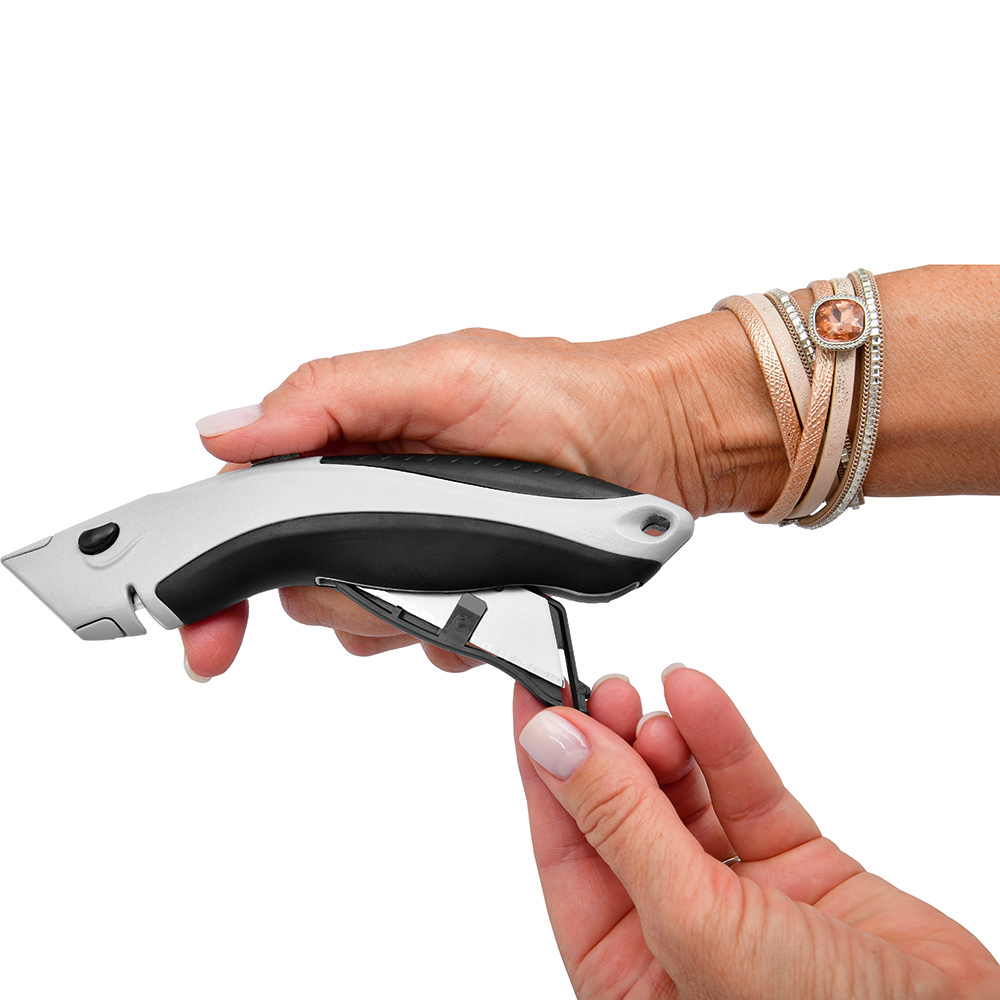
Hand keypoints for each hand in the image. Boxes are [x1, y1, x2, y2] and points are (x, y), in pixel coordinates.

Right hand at [179, 323, 779, 677]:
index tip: (207, 637)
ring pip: (363, 625)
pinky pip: (433, 645)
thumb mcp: (443, 374)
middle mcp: (370, 504)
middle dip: (345, 588)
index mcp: (346, 446)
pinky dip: (460, 632)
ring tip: (472, 564)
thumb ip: (331, 399)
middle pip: (302, 586)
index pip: (248, 515)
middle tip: (413, 551)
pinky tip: (499, 597)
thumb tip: (223, 433)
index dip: (215, 578)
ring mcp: (417, 555)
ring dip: (407, 611)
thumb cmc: (558, 393)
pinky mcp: (466, 596)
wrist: (652, 440)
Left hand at [514, 667, 999, 998]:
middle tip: (607, 692)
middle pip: (620, 814)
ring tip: (653, 701)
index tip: (534, 698)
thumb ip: (622, 827)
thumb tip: (552, 746)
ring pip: (681, 794)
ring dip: (664, 741)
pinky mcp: (796, 866)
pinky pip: (745, 789)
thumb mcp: (696, 925)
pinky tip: (697, 696)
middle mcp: (675, 930)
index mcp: (626, 970)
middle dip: (609, 746)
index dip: (548, 769)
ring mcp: (737, 895)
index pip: (565, 849)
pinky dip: (722, 741)